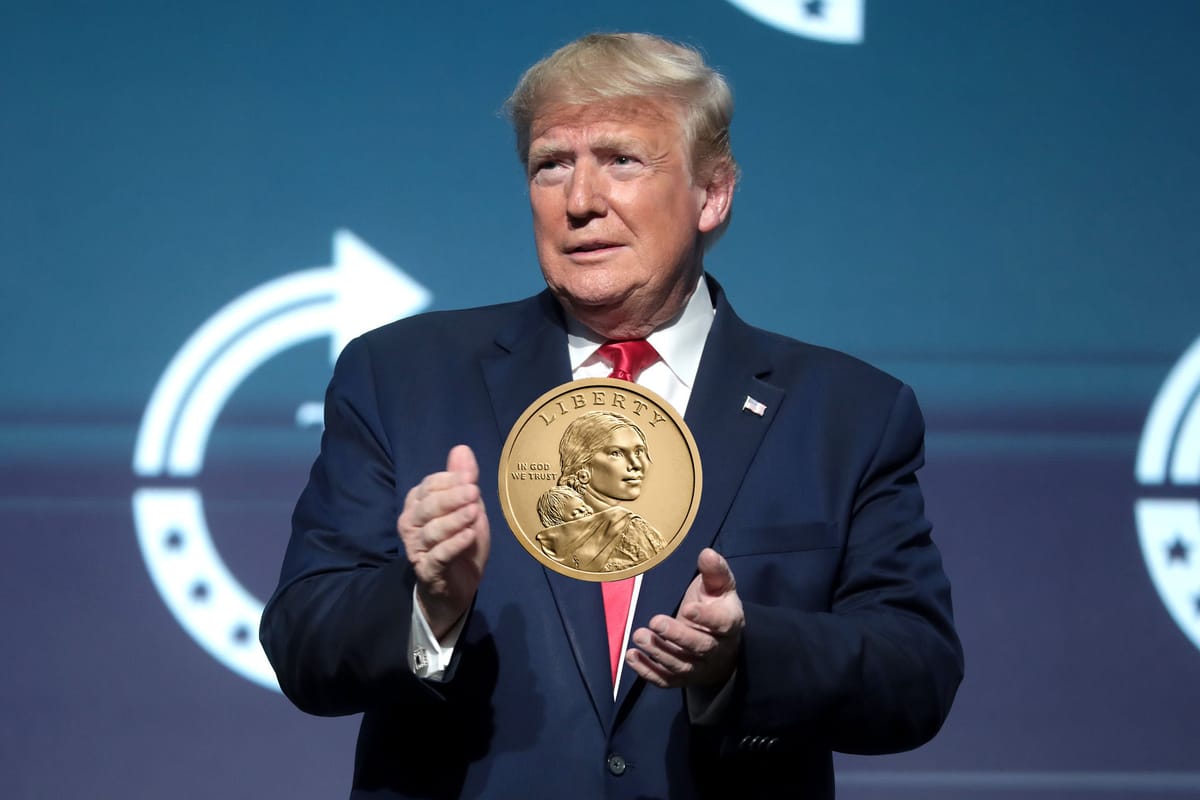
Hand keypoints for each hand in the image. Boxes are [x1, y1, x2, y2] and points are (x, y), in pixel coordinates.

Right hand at [397, 445, 489, 639]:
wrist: (457, 585)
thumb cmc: (461, 542)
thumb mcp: (468, 507)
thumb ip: (463, 480)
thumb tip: (462, 449)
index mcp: (418, 504)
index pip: (429, 485)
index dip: (450, 480)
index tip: (471, 477)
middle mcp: (411, 523)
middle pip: (428, 506)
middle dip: (451, 497)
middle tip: (473, 491)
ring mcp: (416, 548)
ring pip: (431, 531)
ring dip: (454, 520)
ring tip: (474, 512)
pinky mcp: (426, 570)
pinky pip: (438, 555)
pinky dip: (453, 544)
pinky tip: (469, 535)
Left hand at [625, 548, 743, 688]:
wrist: (720, 645)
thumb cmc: (716, 608)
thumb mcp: (719, 587)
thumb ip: (714, 571)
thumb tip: (706, 553)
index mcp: (729, 623)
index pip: (722, 623)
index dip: (706, 618)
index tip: (688, 608)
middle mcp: (717, 650)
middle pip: (700, 647)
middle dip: (677, 636)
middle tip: (655, 621)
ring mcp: (699, 668)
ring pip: (681, 666)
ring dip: (658, 652)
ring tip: (639, 635)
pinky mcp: (682, 679)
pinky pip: (666, 680)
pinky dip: (647, 672)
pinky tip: (631, 656)